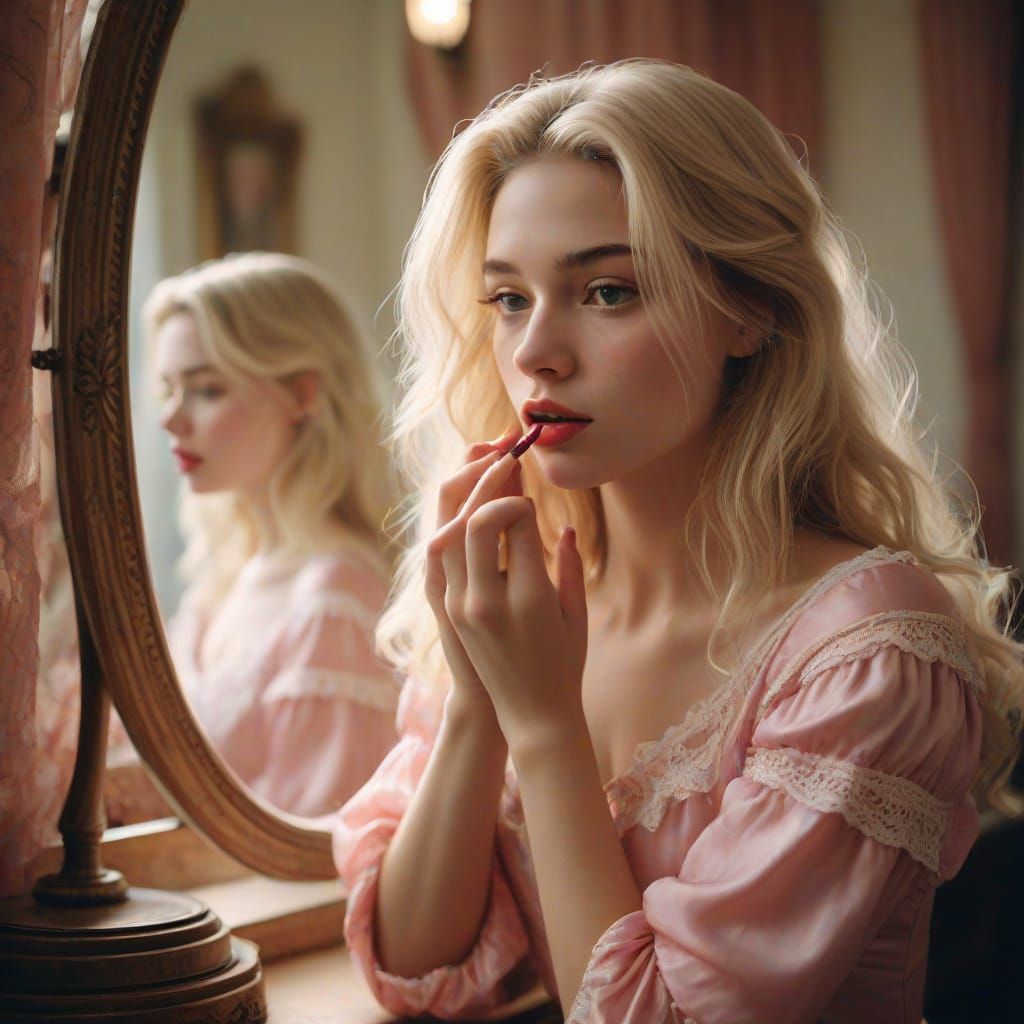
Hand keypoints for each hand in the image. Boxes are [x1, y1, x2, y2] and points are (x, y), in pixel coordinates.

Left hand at [429, 443, 588, 748]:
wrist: (527, 715)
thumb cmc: (564, 666)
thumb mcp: (576, 615)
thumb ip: (568, 566)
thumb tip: (562, 527)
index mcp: (527, 600)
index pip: (511, 523)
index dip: (519, 492)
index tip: (527, 477)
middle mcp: (484, 600)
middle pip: (472, 520)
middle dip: (487, 479)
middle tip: (504, 453)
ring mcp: (458, 605)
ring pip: (446, 532)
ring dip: (462, 491)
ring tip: (480, 461)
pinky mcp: (445, 608)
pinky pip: (438, 551)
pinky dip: (449, 518)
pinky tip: (464, 498)